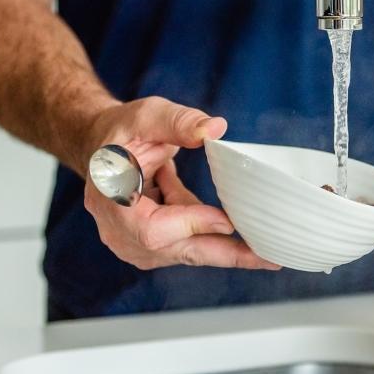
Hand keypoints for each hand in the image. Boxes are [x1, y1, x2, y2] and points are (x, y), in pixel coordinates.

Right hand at [81, 97, 279, 270]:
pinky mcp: (151, 246)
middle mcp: (118, 230)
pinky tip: (229, 216)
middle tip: (269, 258)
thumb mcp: (148, 115)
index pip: (152, 229)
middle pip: (177, 250)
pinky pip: (190, 244)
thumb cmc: (122, 132)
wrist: (105, 148)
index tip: (227, 220)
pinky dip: (212, 231)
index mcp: (109, 199)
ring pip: (189, 250)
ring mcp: (133, 243)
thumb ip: (179, 122)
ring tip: (262, 239)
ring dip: (224, 241)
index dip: (191, 225)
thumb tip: (215, 129)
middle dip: (226, 254)